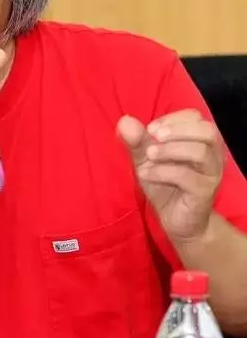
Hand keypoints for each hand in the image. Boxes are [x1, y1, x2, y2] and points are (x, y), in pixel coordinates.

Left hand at [117, 110, 223, 240]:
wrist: (176, 220)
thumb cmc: (164, 184)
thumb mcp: (146, 159)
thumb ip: (136, 140)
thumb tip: (124, 121)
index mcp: (200, 140)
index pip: (194, 117)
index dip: (171, 119)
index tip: (150, 130)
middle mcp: (212, 154)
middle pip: (207, 130)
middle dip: (176, 130)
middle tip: (152, 138)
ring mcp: (211, 174)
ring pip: (200, 152)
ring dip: (169, 150)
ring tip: (147, 157)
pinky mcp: (205, 192)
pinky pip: (187, 177)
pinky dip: (162, 172)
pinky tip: (145, 174)